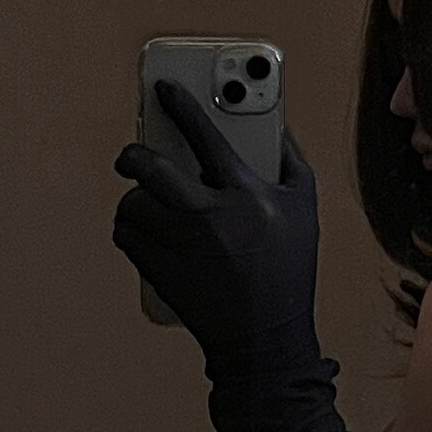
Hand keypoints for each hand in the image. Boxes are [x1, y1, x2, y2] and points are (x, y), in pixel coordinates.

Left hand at [112, 79, 319, 354]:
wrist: (265, 343)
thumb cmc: (287, 276)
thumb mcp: (305, 213)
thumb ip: (290, 160)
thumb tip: (273, 121)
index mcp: (250, 196)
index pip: (208, 136)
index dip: (182, 105)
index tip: (163, 88)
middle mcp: (213, 217)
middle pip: (152, 168)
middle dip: (133, 155)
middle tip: (131, 156)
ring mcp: (184, 247)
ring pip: (134, 204)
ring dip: (134, 201)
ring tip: (146, 206)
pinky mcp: (162, 272)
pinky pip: (125, 236)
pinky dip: (128, 230)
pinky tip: (143, 233)